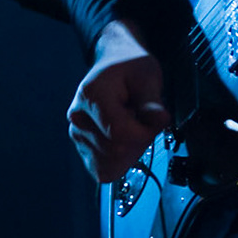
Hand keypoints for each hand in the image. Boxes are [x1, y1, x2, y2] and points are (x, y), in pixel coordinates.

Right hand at [66, 20, 168, 182]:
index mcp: (91, 96)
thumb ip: (151, 100)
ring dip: (131, 152)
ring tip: (132, 126)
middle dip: (140, 143)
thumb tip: (160, 119)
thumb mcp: (147, 76)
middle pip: (116, 152)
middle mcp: (78, 117)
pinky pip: (103, 170)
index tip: (156, 120)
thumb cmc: (130, 69)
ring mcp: (77, 134)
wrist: (114, 67)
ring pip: (111, 164)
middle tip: (145, 120)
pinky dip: (120, 162)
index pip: (119, 134)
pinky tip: (124, 140)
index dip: (145, 133)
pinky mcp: (82, 148)